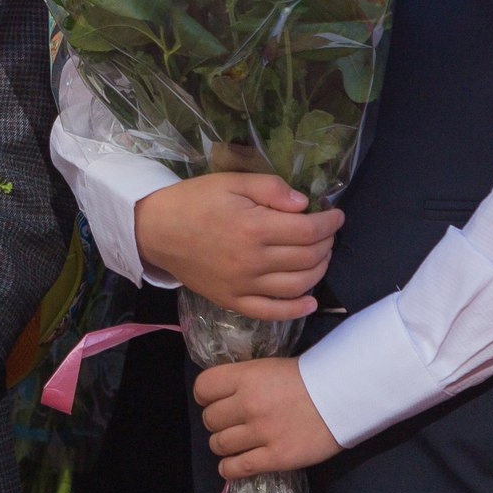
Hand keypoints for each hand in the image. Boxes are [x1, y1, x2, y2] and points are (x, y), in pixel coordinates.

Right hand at [133, 172, 340, 319]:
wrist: (156, 230)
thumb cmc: (194, 201)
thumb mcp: (232, 181)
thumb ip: (270, 188)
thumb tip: (305, 204)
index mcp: (255, 227)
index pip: (308, 230)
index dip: (330, 223)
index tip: (336, 216)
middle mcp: (253, 260)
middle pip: (308, 258)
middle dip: (327, 243)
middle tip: (327, 232)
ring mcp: (244, 285)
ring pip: (297, 286)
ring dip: (319, 271)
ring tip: (320, 256)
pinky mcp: (233, 300)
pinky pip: (271, 312)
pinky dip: (296, 310)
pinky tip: (310, 301)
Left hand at [196, 357, 342, 478]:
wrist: (345, 396)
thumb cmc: (310, 377)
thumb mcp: (270, 367)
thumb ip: (244, 380)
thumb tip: (222, 393)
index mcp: (246, 377)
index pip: (204, 387)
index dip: (205, 396)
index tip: (214, 400)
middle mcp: (249, 404)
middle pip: (210, 419)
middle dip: (217, 422)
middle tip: (231, 423)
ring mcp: (262, 433)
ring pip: (220, 444)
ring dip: (223, 445)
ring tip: (235, 443)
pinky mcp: (276, 457)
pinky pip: (238, 468)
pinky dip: (230, 469)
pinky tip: (234, 465)